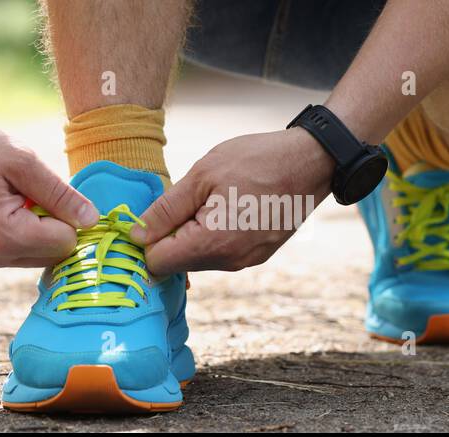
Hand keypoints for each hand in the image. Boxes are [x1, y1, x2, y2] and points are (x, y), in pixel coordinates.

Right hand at [0, 113, 97, 268]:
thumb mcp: (23, 161)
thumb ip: (61, 194)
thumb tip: (93, 220)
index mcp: (4, 237)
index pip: (67, 242)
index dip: (67, 214)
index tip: (47, 189)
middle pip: (53, 254)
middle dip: (51, 223)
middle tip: (25, 191)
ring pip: (36, 255)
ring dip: (35, 228)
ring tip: (9, 196)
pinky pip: (16, 251)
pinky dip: (18, 231)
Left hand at [132, 127, 334, 274]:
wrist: (312, 162)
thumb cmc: (258, 161)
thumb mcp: (202, 175)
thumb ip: (166, 210)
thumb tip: (136, 236)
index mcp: (212, 244)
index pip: (157, 263)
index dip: (147, 239)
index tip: (155, 213)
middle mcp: (229, 262)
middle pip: (177, 264)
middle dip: (171, 235)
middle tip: (189, 198)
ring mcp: (246, 262)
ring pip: (198, 259)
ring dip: (192, 234)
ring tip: (213, 199)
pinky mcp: (256, 256)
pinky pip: (220, 253)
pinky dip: (213, 235)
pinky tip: (229, 207)